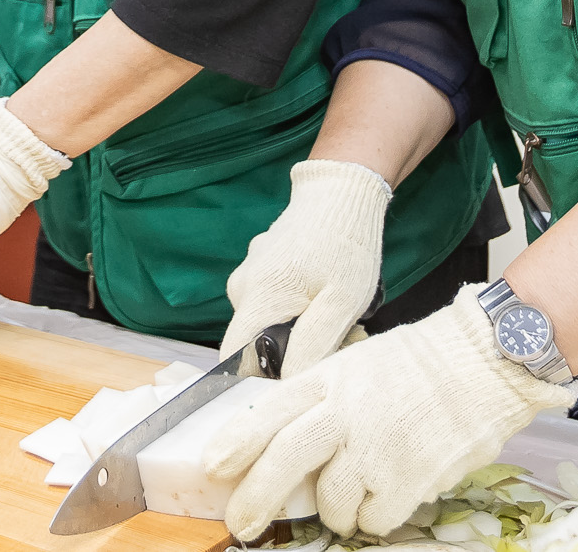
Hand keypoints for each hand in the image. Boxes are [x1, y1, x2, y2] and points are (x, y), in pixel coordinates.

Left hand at [204, 286, 575, 540]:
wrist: (484, 361)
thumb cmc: (421, 363)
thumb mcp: (358, 364)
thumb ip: (322, 399)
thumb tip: (284, 441)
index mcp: (331, 378)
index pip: (272, 410)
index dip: (238, 441)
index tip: (214, 466)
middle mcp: (347, 412)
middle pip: (286, 461)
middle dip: (257, 499)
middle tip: (243, 524)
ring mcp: (377, 448)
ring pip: (332, 502)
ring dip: (336, 511)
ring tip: (353, 496)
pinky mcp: (409, 479)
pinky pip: (374, 518)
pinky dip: (375, 516)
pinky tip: (388, 496)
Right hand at [221, 160, 390, 375]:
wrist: (342, 192)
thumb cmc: (345, 246)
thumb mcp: (340, 303)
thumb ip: (310, 347)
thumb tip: (285, 384)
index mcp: (255, 298)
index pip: (232, 360)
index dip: (256, 381)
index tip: (294, 382)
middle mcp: (241, 288)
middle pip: (254, 343)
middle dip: (293, 354)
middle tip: (341, 341)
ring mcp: (248, 274)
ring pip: (266, 323)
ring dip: (299, 330)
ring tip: (340, 316)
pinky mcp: (260, 267)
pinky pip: (271, 302)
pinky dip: (297, 309)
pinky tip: (326, 296)